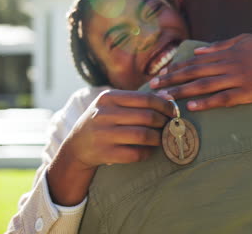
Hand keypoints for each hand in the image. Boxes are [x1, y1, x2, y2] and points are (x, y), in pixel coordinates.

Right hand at [47, 90, 174, 204]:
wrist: (76, 146)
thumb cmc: (103, 121)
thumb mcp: (114, 105)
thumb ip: (139, 100)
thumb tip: (169, 98)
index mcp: (108, 98)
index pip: (146, 99)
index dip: (165, 106)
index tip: (174, 112)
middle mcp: (104, 114)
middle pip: (148, 117)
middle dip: (165, 122)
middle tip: (171, 126)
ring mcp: (103, 135)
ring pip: (144, 136)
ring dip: (159, 138)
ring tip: (164, 138)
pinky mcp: (105, 154)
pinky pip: (136, 154)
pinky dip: (148, 153)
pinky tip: (150, 150)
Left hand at [150, 34, 251, 110]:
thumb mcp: (243, 40)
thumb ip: (220, 46)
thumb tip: (198, 52)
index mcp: (225, 53)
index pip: (194, 62)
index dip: (175, 68)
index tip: (159, 74)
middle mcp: (228, 64)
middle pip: (193, 73)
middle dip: (171, 80)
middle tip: (153, 87)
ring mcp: (238, 78)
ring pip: (204, 86)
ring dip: (182, 91)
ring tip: (165, 98)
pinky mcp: (248, 92)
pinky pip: (223, 99)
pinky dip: (206, 102)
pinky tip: (191, 107)